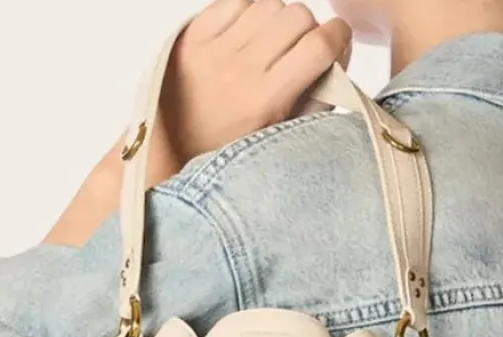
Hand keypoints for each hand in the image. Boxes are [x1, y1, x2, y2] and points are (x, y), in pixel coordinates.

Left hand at [42, 1, 350, 247]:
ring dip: (277, 19)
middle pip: (298, 16)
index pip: (320, 44)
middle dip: (308, 30)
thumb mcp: (275, 144)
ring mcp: (213, 47)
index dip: (339, 38)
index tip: (336, 46)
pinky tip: (246, 36)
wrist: (163, 155)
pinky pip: (236, 0)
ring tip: (269, 46)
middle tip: (300, 52)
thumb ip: (311, 108)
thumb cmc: (220, 157)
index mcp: (265, 99)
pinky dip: (249, 11)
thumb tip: (336, 73)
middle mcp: (239, 68)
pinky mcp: (192, 33)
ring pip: (269, 3)